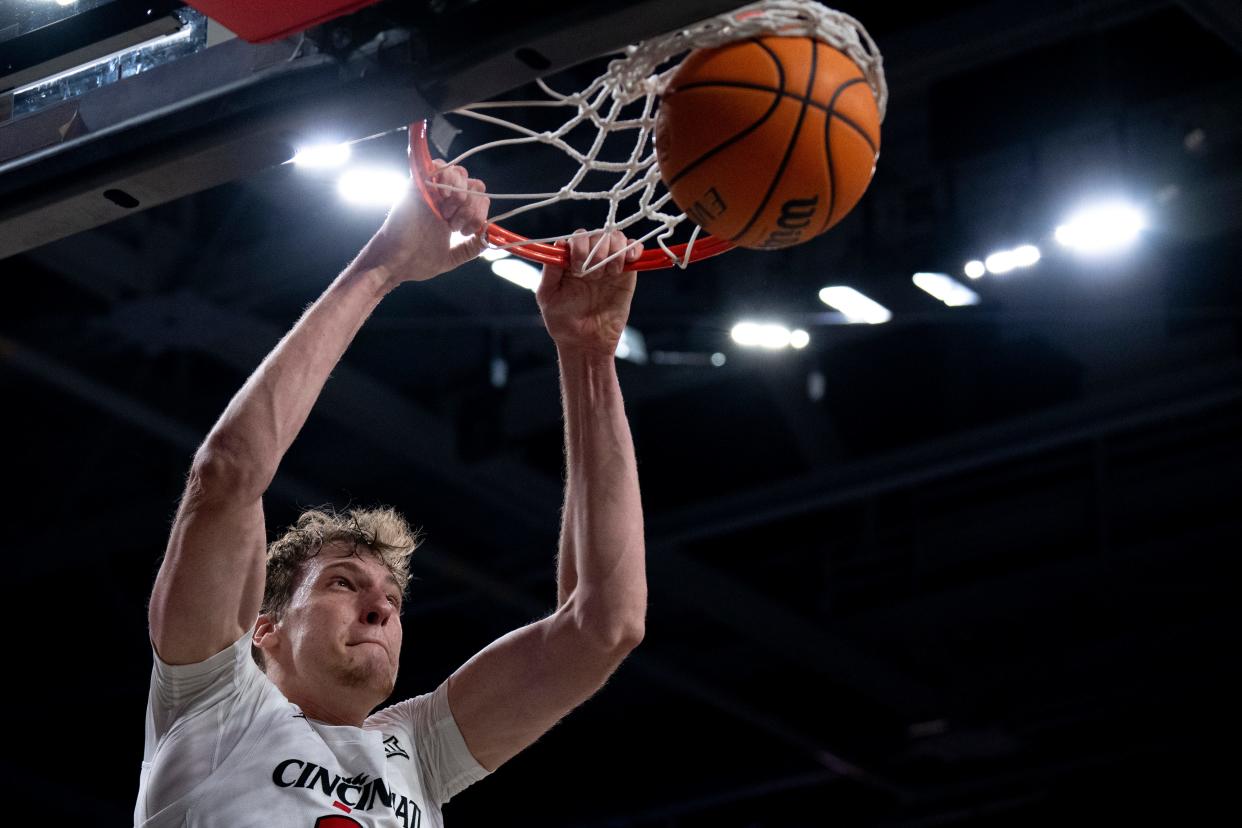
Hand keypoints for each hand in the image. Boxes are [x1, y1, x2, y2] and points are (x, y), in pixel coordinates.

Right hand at [360, 160, 490, 288]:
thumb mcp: (451, 258)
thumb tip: (487, 238)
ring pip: (459, 173)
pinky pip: (436, 166)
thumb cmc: (417, 262)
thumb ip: (469, 249)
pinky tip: (444, 197)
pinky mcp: (417, 186)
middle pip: (473, 184)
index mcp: (454, 213)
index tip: (468, 231)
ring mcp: (432, 191)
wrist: (395, 264)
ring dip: (461, 192)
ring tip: (448, 213)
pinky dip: (446, 177)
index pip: (479, 198)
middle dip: (472, 205)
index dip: (480, 212)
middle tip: (456, 225)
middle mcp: (445, 200)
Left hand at [536, 229, 641, 355]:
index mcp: (570, 261)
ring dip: (614, 251)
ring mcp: (609, 264)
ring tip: (610, 273)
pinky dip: (633, 249)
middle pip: (599, 234)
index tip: (577, 268)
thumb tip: (559, 244)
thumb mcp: (548, 296)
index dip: (580, 247)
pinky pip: (634, 250)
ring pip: (616, 238)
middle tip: (594, 276)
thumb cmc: (562, 322)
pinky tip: (627, 261)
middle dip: (597, 251)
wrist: (586, 343)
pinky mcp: (627, 274)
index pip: (578, 237)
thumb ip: (550, 270)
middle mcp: (590, 259)